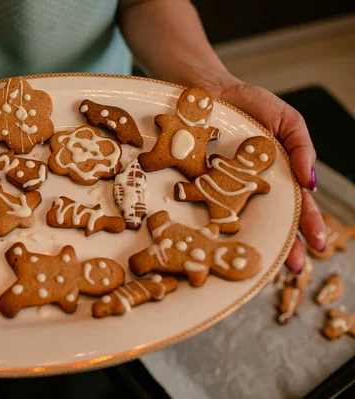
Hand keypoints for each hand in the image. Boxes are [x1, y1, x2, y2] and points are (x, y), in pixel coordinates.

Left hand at [202, 75, 324, 273]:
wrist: (204, 89)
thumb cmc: (247, 103)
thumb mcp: (284, 119)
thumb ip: (301, 145)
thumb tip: (311, 181)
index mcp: (275, 176)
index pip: (297, 206)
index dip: (308, 227)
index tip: (317, 247)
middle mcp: (248, 187)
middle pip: (270, 221)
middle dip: (285, 246)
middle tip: (294, 268)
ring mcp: (221, 188)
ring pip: (238, 221)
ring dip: (249, 242)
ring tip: (260, 264)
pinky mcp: (196, 184)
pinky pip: (203, 206)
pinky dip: (210, 224)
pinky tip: (218, 240)